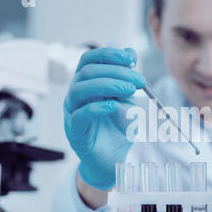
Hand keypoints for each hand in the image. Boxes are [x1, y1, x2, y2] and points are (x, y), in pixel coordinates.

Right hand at [64, 47, 145, 189]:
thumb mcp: (128, 99)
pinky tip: (114, 106)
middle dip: (115, 72)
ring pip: (80, 89)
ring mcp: (72, 112)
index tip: (130, 58)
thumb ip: (127, 78)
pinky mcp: (74, 130)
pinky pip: (81, 114)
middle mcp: (76, 94)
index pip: (90, 59)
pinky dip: (98, 107)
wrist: (113, 158)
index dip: (108, 54)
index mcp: (87, 83)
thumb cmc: (118, 127)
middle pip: (87, 72)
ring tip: (129, 90)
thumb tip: (130, 52)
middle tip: (139, 81)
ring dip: (107, 85)